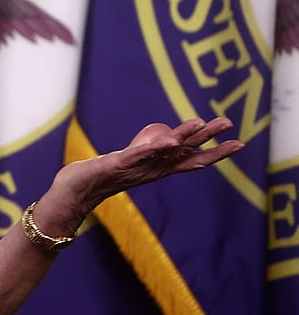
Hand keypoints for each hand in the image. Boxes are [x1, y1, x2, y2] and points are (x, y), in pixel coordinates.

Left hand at [47, 117, 241, 227]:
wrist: (75, 192)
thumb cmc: (99, 177)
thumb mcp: (128, 162)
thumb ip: (144, 153)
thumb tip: (160, 143)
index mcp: (156, 168)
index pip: (191, 159)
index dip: (215, 152)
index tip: (238, 143)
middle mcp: (151, 169)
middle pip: (186, 152)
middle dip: (209, 139)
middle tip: (230, 126)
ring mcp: (136, 167)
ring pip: (166, 151)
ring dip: (184, 137)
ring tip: (202, 122)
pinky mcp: (118, 164)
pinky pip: (140, 155)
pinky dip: (154, 147)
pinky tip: (168, 140)